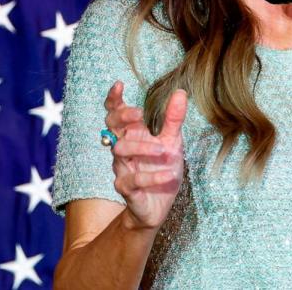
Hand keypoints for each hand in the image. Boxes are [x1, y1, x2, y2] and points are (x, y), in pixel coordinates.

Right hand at [103, 81, 187, 230]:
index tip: (119, 85)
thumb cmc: (162, 168)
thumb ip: (173, 119)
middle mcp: (124, 149)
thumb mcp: (173, 142)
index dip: (114, 99)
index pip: (116, 113)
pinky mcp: (127, 190)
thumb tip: (180, 92)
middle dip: (121, 118)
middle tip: (139, 115)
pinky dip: (151, 176)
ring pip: (120, 152)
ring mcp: (123, 169)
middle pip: (111, 127)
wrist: (159, 205)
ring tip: (164, 150)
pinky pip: (132, 181)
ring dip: (142, 148)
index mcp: (133, 134)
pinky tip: (168, 173)